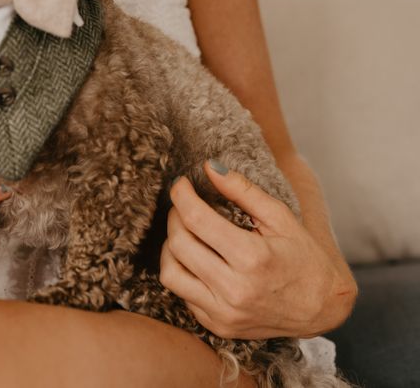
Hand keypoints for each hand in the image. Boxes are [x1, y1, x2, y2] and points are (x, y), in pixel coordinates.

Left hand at [159, 159, 356, 339]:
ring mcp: (225, 314)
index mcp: (252, 258)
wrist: (323, 308)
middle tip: (183, 206)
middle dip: (174, 217)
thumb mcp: (280, 217)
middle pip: (179, 244)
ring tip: (186, 233)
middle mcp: (235, 290)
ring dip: (171, 247)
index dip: (181, 195)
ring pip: (171, 274)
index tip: (181, 184)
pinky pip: (183, 295)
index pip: (196, 219)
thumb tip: (209, 167)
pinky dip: (184, 273)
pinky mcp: (219, 327)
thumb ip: (243, 189)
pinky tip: (198, 260)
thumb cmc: (303, 257)